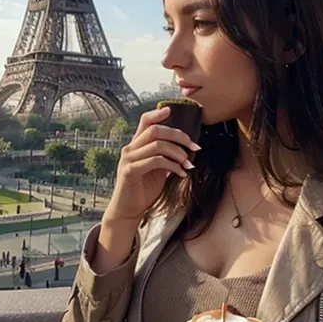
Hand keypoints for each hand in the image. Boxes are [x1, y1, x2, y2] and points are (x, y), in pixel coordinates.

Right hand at [103, 106, 199, 226]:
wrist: (128, 211)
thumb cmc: (144, 190)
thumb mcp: (158, 170)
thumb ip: (166, 156)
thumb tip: (186, 148)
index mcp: (137, 145)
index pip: (145, 121)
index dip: (158, 113)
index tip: (172, 110)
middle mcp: (130, 149)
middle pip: (155, 130)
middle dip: (178, 136)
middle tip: (194, 146)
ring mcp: (128, 159)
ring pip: (157, 145)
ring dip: (178, 153)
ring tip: (188, 164)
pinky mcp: (129, 171)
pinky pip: (155, 161)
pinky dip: (172, 165)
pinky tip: (181, 173)